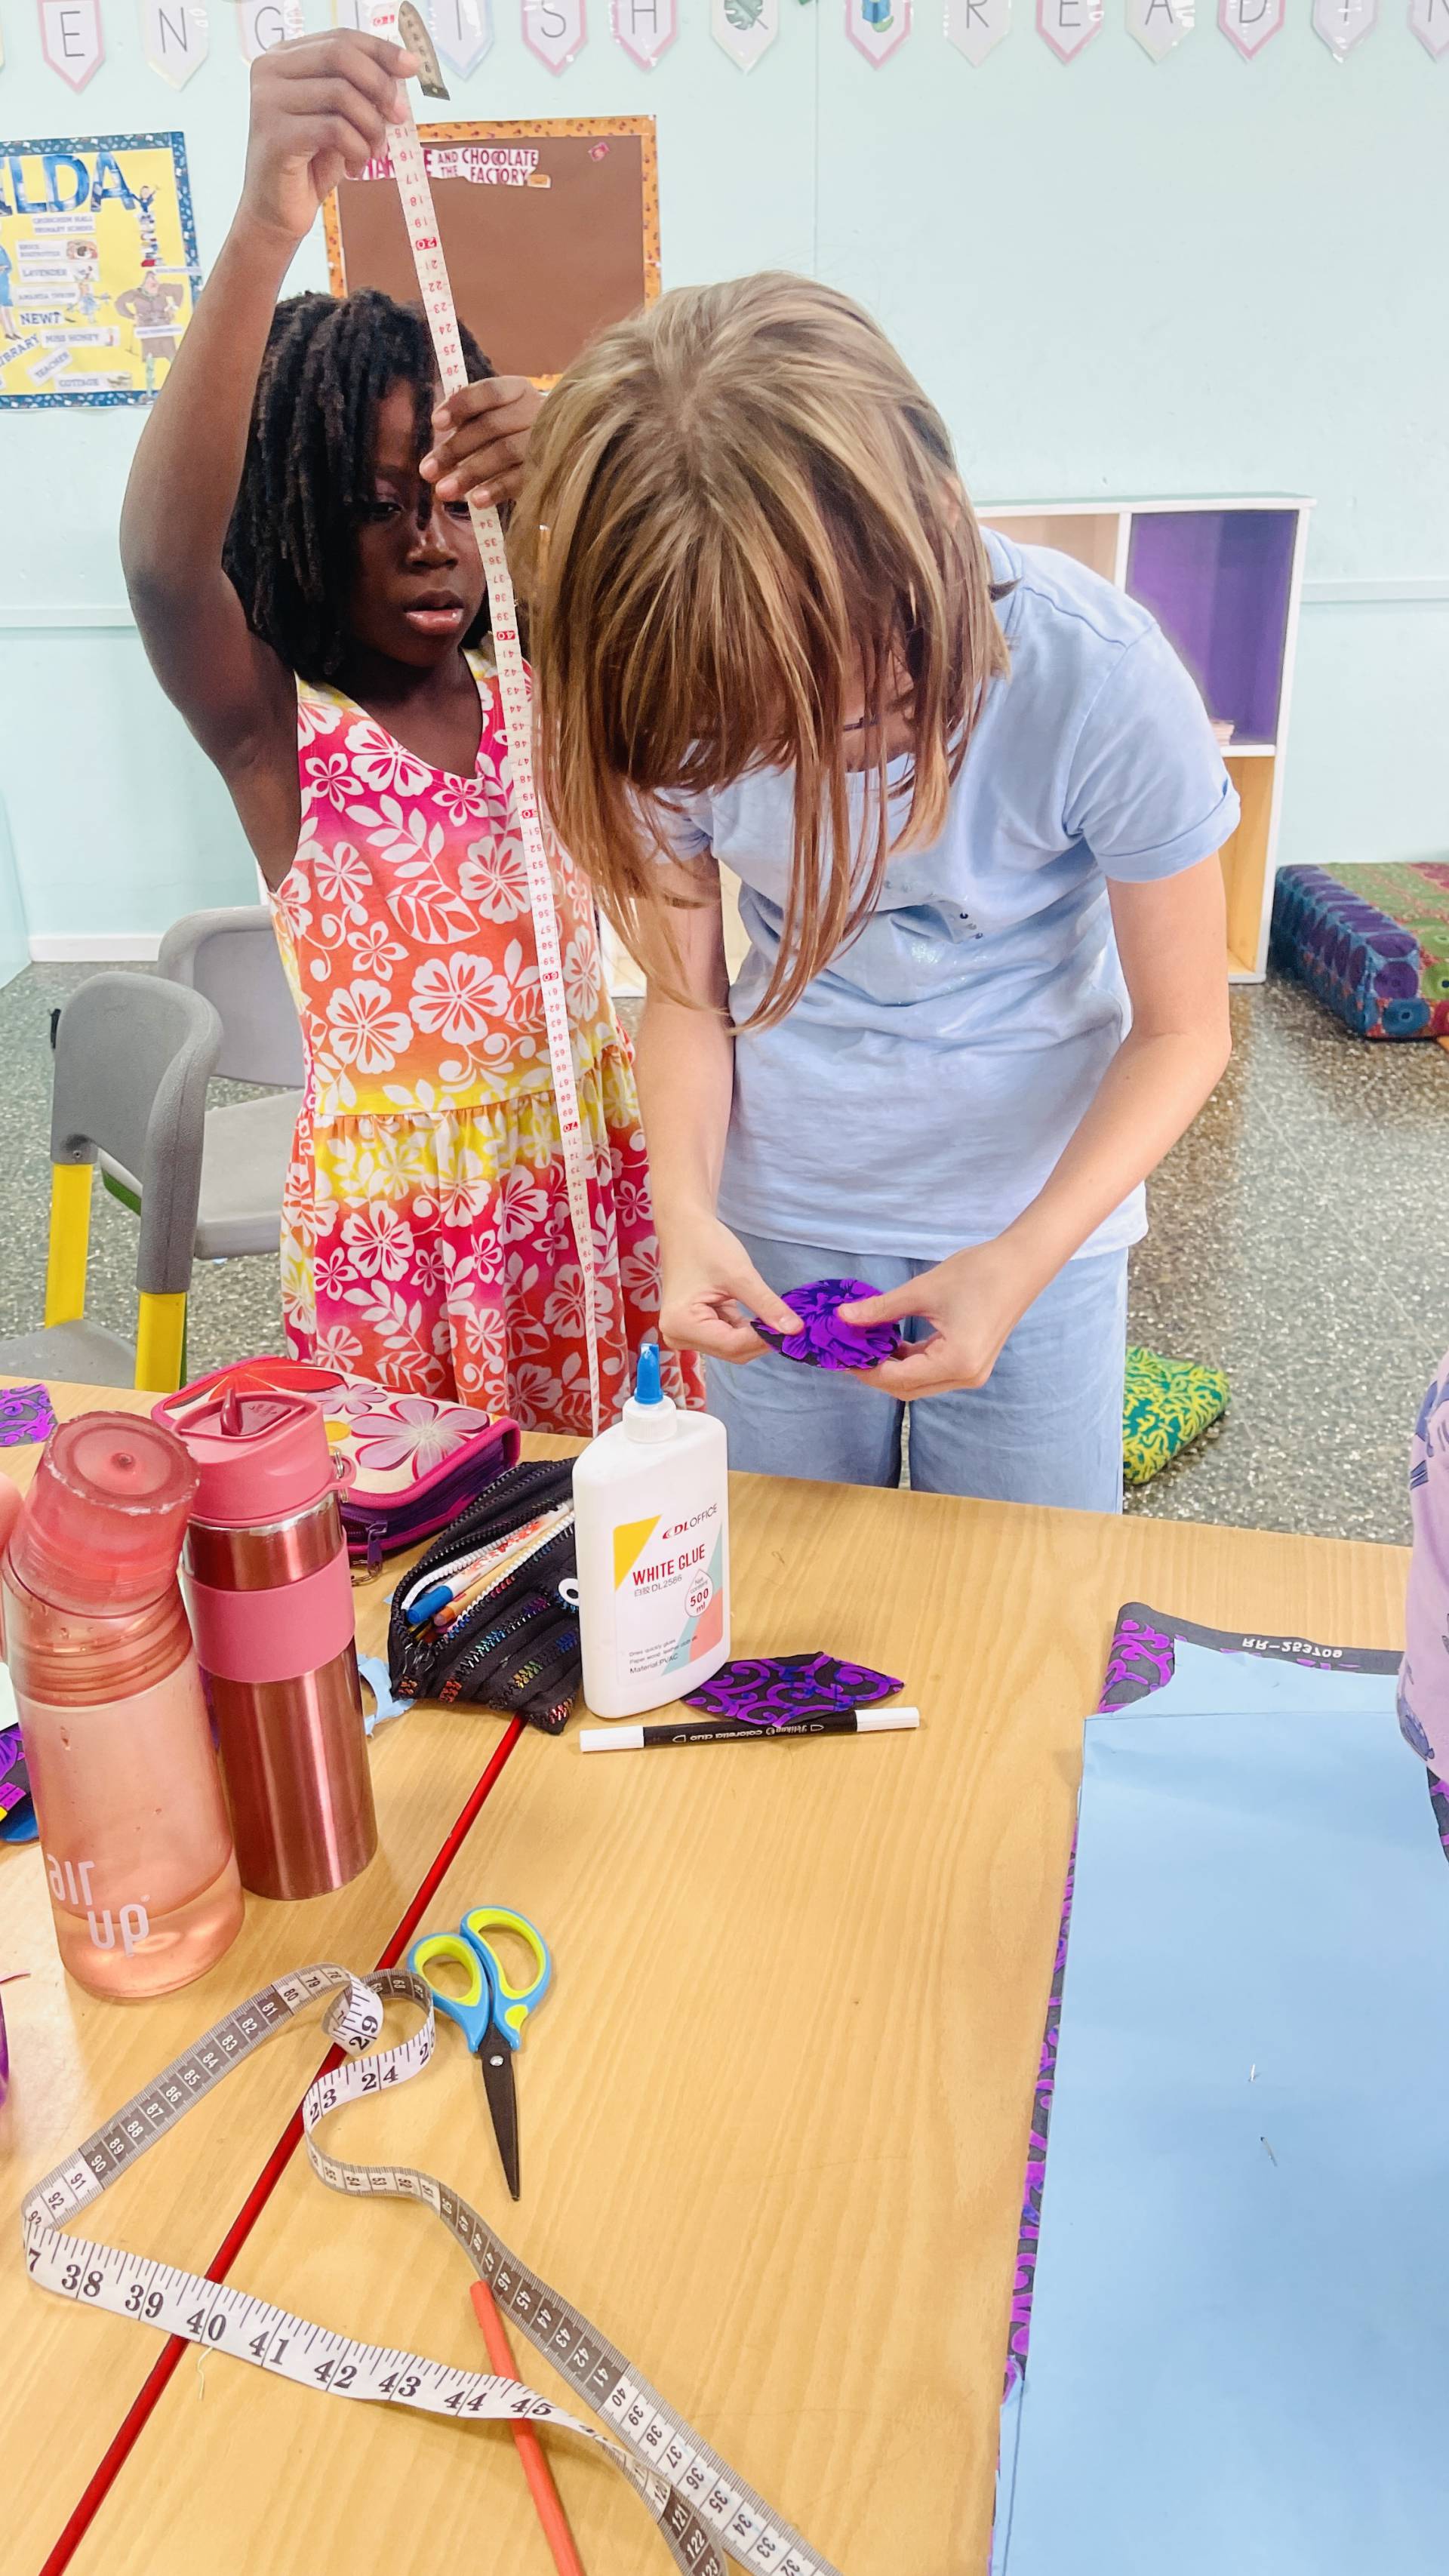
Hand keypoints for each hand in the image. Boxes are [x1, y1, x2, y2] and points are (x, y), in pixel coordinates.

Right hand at [239, 34, 414, 245]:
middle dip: (380, 86)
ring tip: (372, 152)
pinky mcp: (276, 135)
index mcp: (285, 58)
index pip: (340, 38)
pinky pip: (335, 130)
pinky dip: (357, 150)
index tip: (411, 67)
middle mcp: (270, 71)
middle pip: (340, 56)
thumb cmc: (311, 163)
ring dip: (372, 127)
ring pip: (342, 94)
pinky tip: (354, 167)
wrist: (277, 211)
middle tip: (398, 117)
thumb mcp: (341, 118)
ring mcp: (268, 101)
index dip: (380, 50)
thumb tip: (401, 70)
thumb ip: (361, 91)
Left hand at [422, 376, 543, 507]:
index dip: (461, 405)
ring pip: (504, 452)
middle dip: (455, 449)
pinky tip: (476, 501)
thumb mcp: (495, 417)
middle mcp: (534, 410)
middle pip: (490, 426)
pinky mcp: (549, 469)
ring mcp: (544, 440)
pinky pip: (520, 478)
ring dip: (470, 473)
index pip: (488, 392)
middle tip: (427, 471)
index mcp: (517, 391)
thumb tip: (437, 456)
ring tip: (444, 491)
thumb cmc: (514, 432)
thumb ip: (470, 423)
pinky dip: (496, 489)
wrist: (559, 451)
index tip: (436, 423)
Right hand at [657, 1216, 800, 1365]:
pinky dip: (745, 1328)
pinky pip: (726, 1337)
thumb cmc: (706, 1244)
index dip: (765, 1339)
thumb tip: (795, 1330)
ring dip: (755, 1334)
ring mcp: (684, 1334)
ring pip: (732, 1347)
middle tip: (790, 1324)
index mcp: (682, 1324)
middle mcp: (678, 1335)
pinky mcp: (694, 1329)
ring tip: (774, 1316)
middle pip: (732, 1350)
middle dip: (761, 1339)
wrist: (685, 1227)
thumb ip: (767, 1305)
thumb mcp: (740, 1275)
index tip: (793, 1330)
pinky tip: (758, 1315)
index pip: (733, 1345)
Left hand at [839, 1239, 1045, 1399]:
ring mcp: (971, 1373)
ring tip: (865, 1344)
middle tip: (849, 1351)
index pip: (898, 1379)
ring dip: (892, 1368)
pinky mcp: (972, 1363)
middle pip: (908, 1388)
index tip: (840, 1355)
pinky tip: (891, 1342)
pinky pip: (932, 1371)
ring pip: (919, 1382)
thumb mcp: (923, 1290)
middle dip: (876, 1373)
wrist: (1022, 1264)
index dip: (865, 1370)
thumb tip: (844, 1317)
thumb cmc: (978, 1273)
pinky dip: (910, 1361)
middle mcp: (965, 1376)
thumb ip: (882, 1309)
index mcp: (956, 1362)